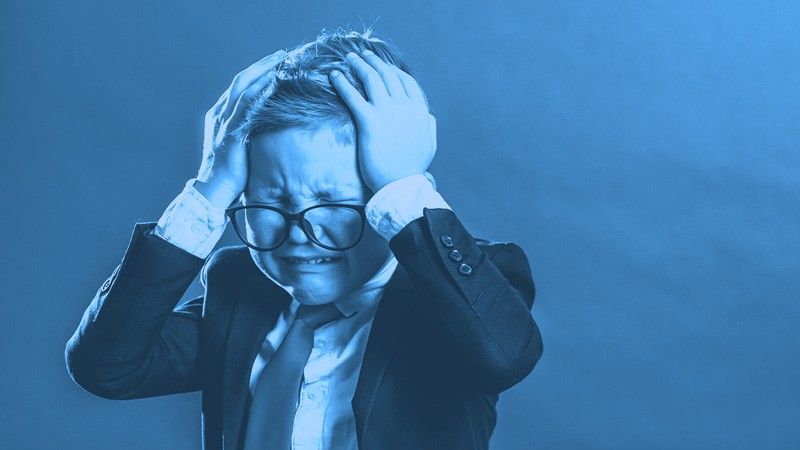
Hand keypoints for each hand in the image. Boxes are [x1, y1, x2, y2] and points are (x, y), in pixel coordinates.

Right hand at [195, 49, 286, 207]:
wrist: (212, 193)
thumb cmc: (230, 176)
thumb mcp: (241, 149)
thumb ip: (250, 135)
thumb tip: (270, 130)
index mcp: (220, 116)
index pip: (241, 87)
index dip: (258, 72)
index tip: (276, 63)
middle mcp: (220, 114)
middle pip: (242, 80)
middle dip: (263, 64)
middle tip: (282, 54)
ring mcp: (224, 122)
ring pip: (244, 87)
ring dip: (263, 71)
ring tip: (281, 60)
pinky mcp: (231, 133)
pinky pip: (246, 106)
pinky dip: (260, 91)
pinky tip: (273, 82)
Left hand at [329, 50, 436, 192]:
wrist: (401, 184)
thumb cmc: (413, 168)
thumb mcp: (429, 143)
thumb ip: (428, 125)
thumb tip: (427, 115)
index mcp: (419, 110)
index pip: (405, 81)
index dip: (392, 70)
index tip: (382, 65)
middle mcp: (404, 106)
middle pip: (387, 74)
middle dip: (373, 61)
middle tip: (361, 55)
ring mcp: (387, 112)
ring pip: (371, 79)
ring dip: (358, 65)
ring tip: (348, 59)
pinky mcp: (369, 121)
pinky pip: (353, 95)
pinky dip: (342, 82)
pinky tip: (334, 75)